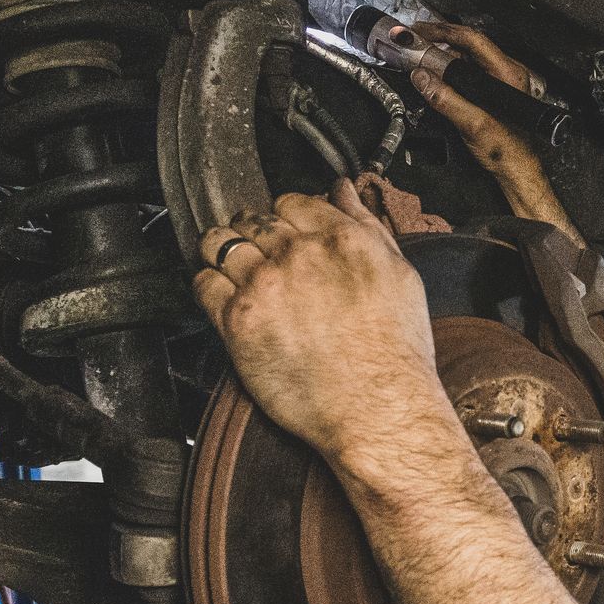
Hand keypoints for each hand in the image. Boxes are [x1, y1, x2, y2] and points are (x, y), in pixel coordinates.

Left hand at [193, 185, 447, 473]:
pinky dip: (209, 284)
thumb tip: (345, 193)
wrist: (379, 410)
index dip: (286, 217)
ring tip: (234, 270)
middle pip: (253, 220)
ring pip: (221, 244)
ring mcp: (265, 286)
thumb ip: (368, 225)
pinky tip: (225, 297)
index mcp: (341, 239)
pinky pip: (204, 284)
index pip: (291, 201)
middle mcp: (300, 256)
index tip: (286, 234)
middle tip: (259, 254)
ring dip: (224, 252)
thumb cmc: (395, 354)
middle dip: (253, 232)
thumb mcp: (399, 275)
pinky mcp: (238, 322)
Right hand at [409, 22, 583, 245]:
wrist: (517, 171)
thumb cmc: (506, 150)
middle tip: (412, 40)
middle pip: (468, 46)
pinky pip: (467, 74)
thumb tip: (421, 77)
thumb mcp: (473, 124)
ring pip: (466, 59)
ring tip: (417, 55)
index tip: (420, 31)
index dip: (444, 31)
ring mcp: (499, 82)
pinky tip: (432, 74)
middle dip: (438, 41)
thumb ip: (446, 99)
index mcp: (508, 74)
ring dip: (441, 56)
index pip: (473, 40)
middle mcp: (506, 73)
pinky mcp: (491, 93)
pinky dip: (448, 71)